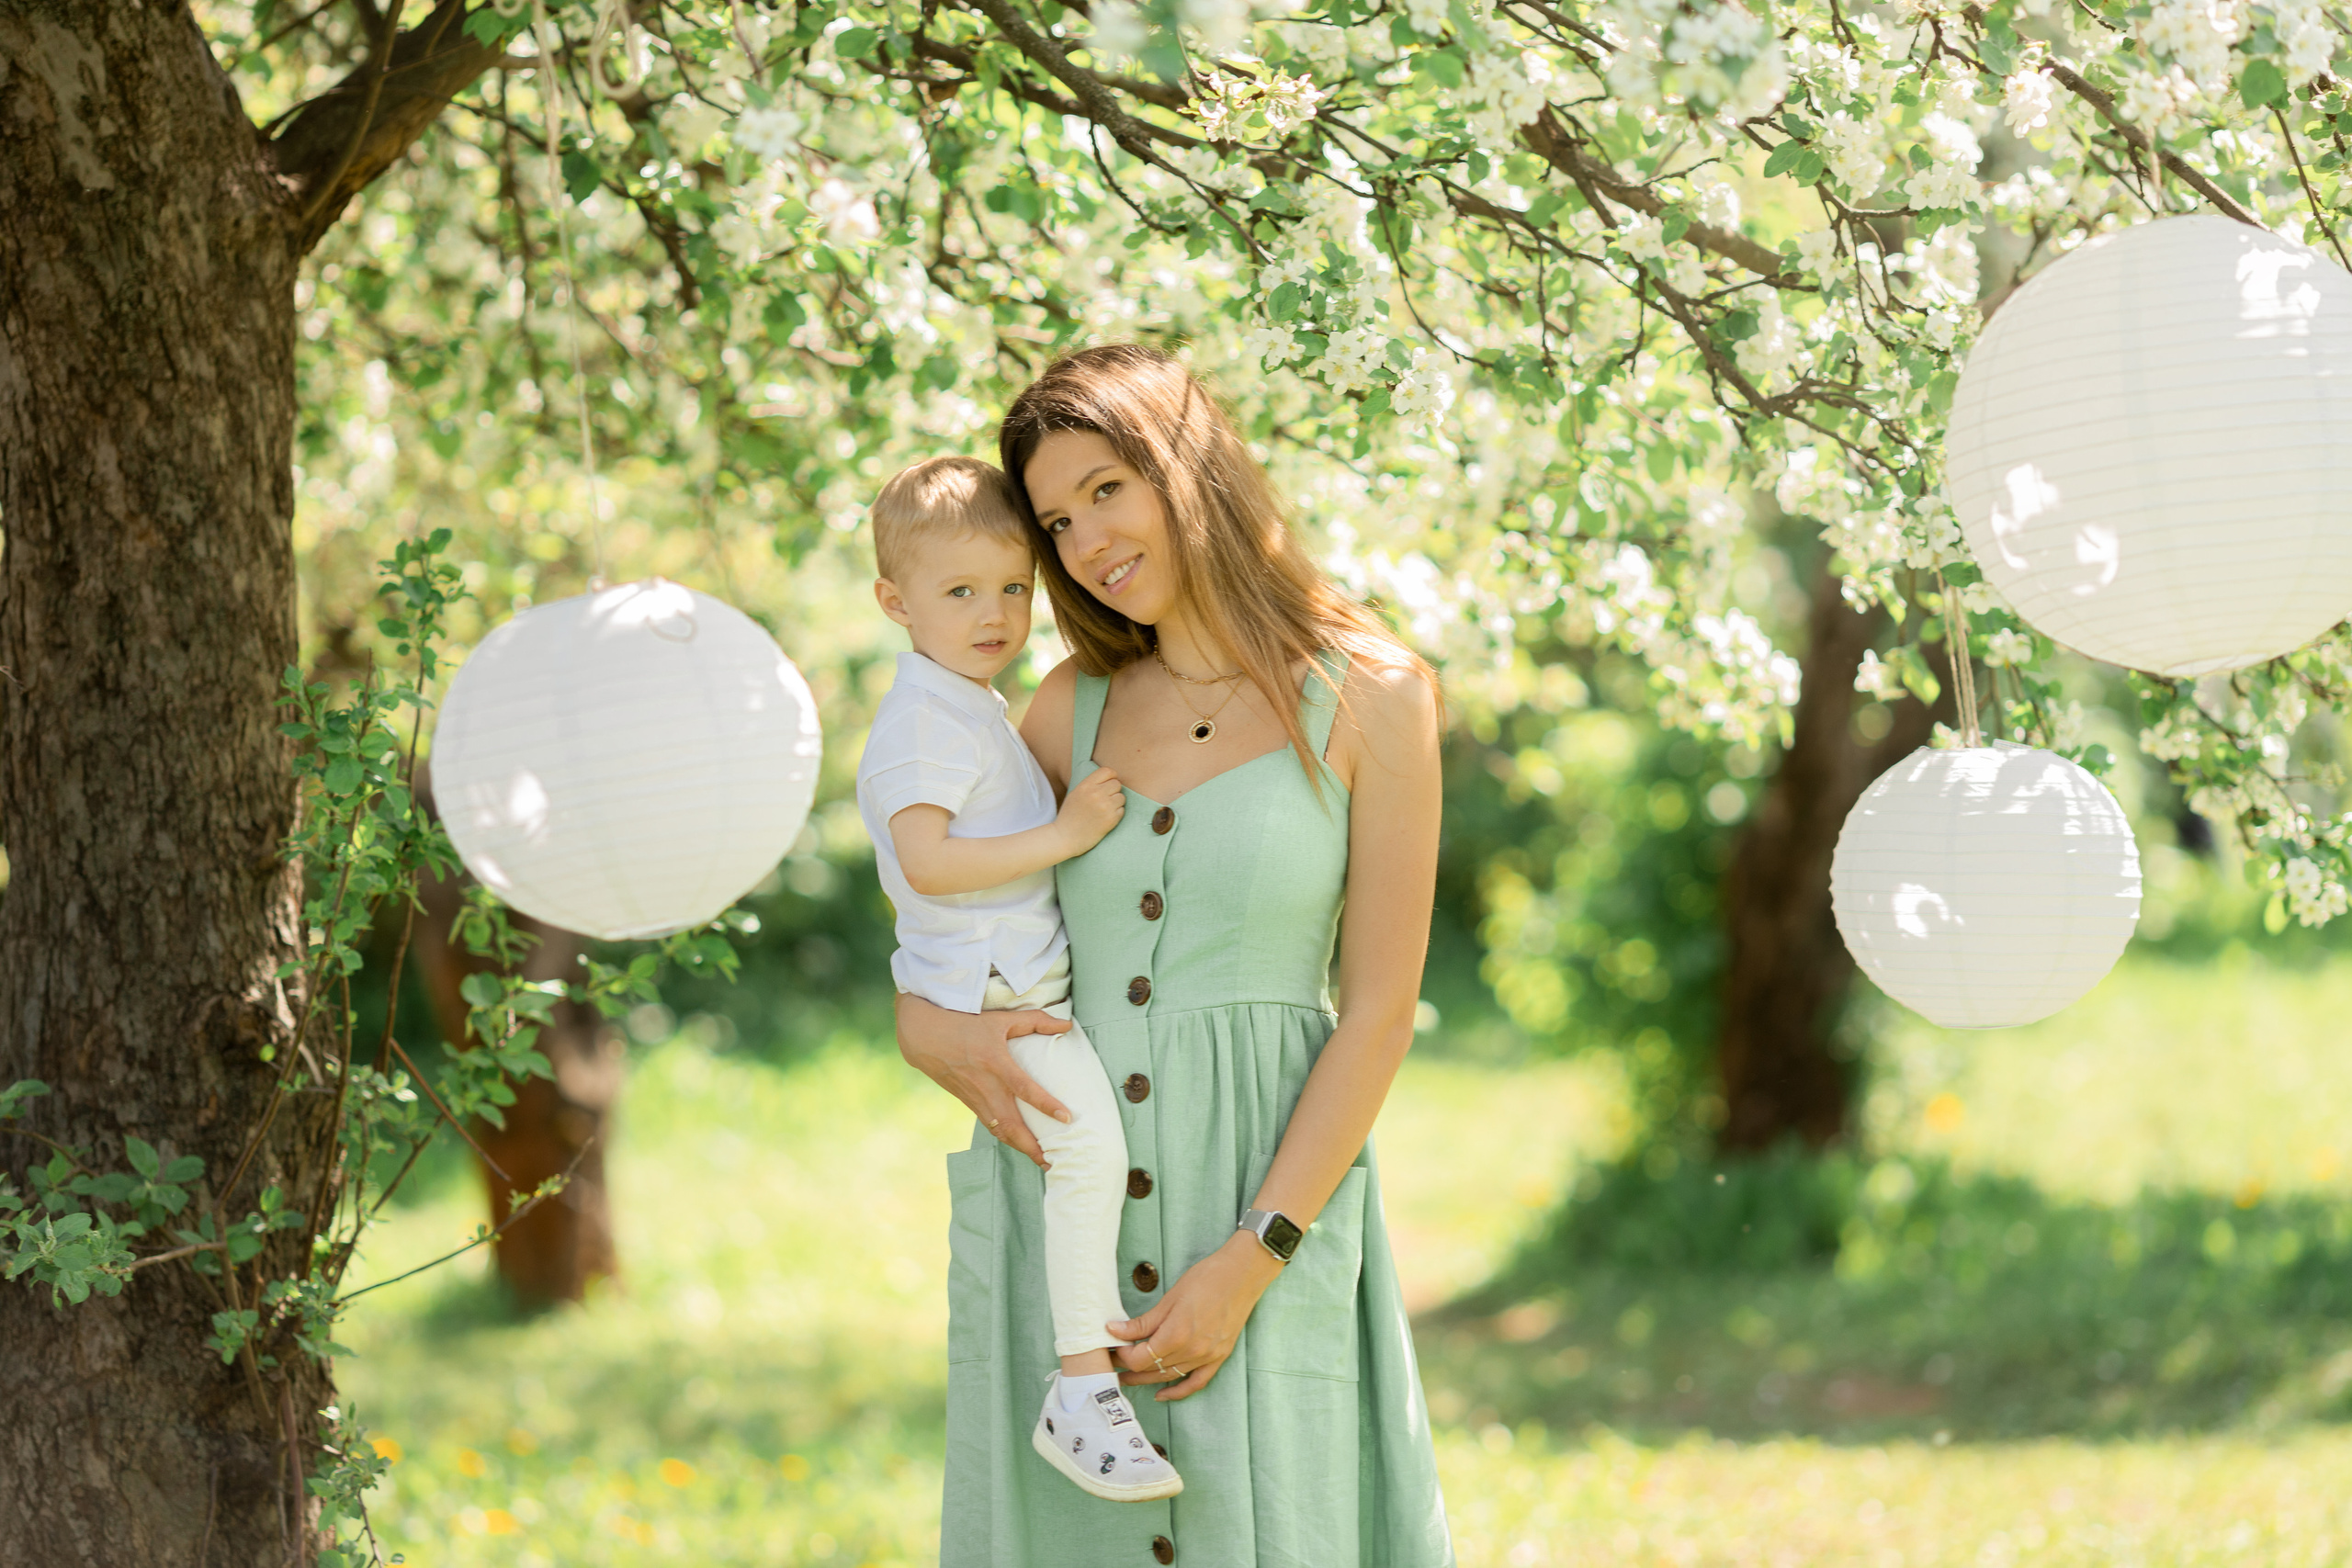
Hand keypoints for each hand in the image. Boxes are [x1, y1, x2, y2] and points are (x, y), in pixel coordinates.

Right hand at [893, 992, 1073, 1167]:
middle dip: (1032, 1146)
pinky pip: (991, 1126)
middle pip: (1010, 1125)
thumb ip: (1035, 1021)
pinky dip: (1007, 1138)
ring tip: (1042, 1160)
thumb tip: (1067, 1026)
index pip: (1024, 1089)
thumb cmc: (965, 1024)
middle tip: (1054, 1161)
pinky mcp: (969, 1103)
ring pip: (1000, 1131)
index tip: (1067, 1118)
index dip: (1046, 1104)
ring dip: (1021, 1147)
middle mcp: (985, 1087)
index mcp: (995, 1063)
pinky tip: (1020, 1144)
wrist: (925, 1037)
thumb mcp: (1001, 1019)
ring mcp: (975, 1098)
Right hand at [1055, 766, 1124, 854]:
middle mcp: (1096, 794)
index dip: (1111, 777)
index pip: (1108, 771)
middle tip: (1105, 800)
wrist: (1065, 838)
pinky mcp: (1111, 819)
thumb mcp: (1075, 794)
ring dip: (1116, 803)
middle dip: (1113, 791)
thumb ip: (1091, 784)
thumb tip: (1111, 777)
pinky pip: (1122, 810)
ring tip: (1104, 810)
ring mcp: (1104, 806)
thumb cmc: (1070, 816)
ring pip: (1121, 797)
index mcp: (1085, 786)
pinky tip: (1105, 819)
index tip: (1109, 784)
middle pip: (1117, 784)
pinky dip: (1116, 814)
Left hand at [1105, 1233, 1282, 1400]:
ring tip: (1128, 1376)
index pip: (1139, 1358)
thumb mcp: (1169, 1298)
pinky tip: (1161, 1394)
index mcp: (1176, 1335)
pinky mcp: (1219, 1357)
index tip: (1113, 1345)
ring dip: (1147, 1379)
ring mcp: (1207, 1357)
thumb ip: (1142, 1321)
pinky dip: (1178, 1391)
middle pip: (1151, 1370)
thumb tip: (1114, 1330)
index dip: (1122, 1355)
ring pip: (1169, 1377)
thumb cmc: (1206, 1279)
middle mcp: (1192, 1352)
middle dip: (1129, 1368)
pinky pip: (1196, 1382)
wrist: (1242, 1274)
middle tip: (1113, 1364)